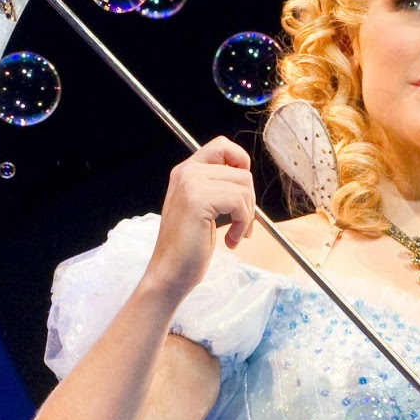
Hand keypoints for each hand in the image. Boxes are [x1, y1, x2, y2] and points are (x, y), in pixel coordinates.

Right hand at [142, 136, 255, 302]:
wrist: (169, 273)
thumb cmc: (189, 247)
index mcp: (186, 172)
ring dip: (247, 216)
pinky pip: (240, 203)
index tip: (242, 193)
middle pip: (242, 171)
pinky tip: (230, 241)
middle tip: (240, 225)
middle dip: (250, 201)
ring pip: (244, 186)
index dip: (241, 163)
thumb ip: (218, 187)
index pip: (222, 146)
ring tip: (234, 234)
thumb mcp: (204, 209)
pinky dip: (242, 225)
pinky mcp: (198, 200)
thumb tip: (246, 175)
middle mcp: (186, 172)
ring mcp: (191, 184)